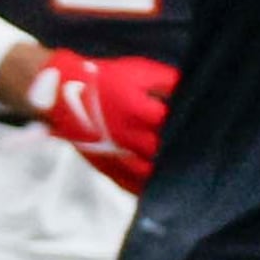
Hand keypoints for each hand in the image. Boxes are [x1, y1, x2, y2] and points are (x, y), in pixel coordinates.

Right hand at [33, 50, 177, 192]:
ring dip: (164, 172)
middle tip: (191, 148)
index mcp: (137, 110)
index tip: (198, 123)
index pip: (172, 122)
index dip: (187, 122)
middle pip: (161, 150)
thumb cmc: (104, 79)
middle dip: (177, 149)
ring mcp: (115, 153)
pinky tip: (157, 187)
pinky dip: (144, 188)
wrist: (62, 93)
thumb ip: (168, 80)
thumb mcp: (138, 71)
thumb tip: (190, 89)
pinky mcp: (105, 164)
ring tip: (179, 170)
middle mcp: (127, 135)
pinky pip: (128, 183)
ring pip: (148, 172)